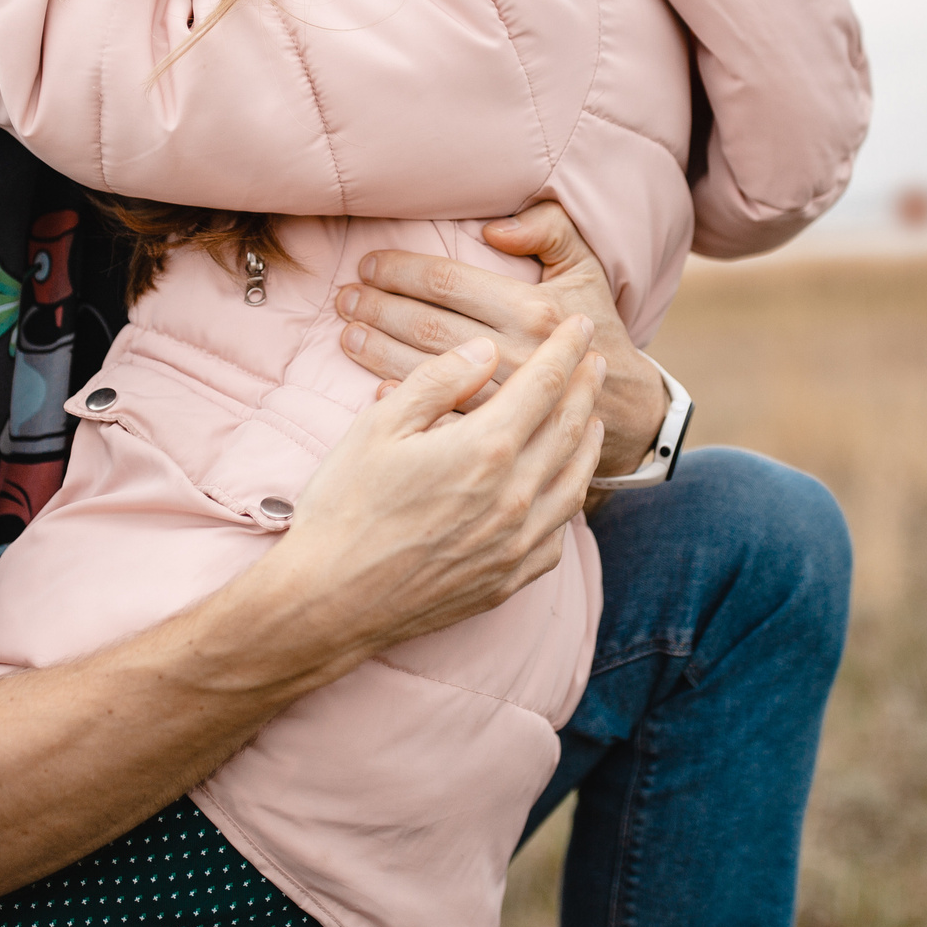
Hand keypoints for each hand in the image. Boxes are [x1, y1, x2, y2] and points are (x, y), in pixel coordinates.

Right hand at [257, 318, 606, 663]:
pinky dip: (569, 500)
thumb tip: (485, 351)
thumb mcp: (378, 427)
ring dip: (589, 443)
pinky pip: (558, 534)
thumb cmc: (344, 507)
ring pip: (574, 482)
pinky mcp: (508, 579)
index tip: (579, 325)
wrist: (329, 601)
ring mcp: (516, 543)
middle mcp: (514, 496)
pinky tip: (564, 488)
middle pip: (569, 428)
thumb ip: (437, 381)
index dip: (565, 349)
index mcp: (485, 449)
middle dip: (585, 388)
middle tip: (596, 360)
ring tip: (591, 418)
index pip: (543, 384)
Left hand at [335, 202, 667, 476]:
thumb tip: (494, 229)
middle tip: (345, 299)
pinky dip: (403, 402)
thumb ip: (549, 230)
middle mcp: (514, 353)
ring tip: (348, 333)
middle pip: (425, 325)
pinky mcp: (494, 433)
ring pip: (423, 370)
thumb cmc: (596, 326)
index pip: (448, 282)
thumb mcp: (584, 268)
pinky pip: (438, 416)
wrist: (621, 404)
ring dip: (378, 350)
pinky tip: (373, 388)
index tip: (369, 264)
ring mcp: (501, 398)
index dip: (401, 270)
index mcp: (532, 310)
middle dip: (378, 308)